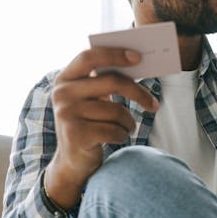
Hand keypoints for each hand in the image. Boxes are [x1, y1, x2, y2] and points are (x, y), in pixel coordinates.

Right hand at [46, 47, 158, 208]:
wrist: (72, 162)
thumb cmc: (89, 124)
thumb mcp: (91, 100)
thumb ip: (104, 81)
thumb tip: (136, 62)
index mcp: (64, 79)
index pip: (89, 57)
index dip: (114, 55)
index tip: (138, 57)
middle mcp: (62, 94)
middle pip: (111, 82)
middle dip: (138, 93)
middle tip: (154, 104)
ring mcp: (67, 114)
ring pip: (116, 111)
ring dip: (129, 122)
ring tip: (126, 127)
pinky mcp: (76, 135)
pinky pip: (114, 130)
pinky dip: (122, 134)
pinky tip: (118, 137)